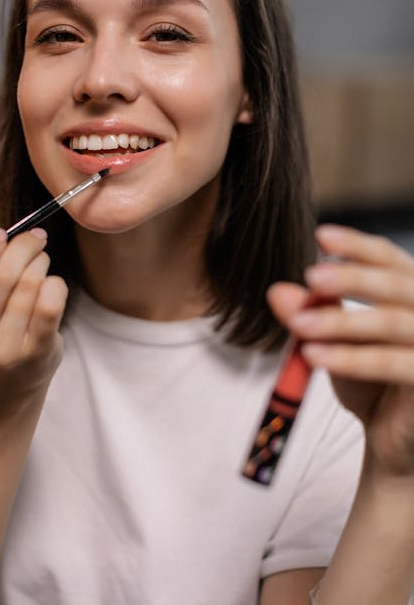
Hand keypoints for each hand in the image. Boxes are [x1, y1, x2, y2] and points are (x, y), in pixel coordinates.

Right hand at [0, 225, 67, 397]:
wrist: (14, 376)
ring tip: (41, 260)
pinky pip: (50, 307)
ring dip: (39, 263)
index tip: (0, 233)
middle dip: (21, 248)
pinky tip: (52, 282)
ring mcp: (2, 354)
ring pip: (28, 287)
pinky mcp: (35, 356)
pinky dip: (55, 285)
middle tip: (34, 238)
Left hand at [268, 224, 413, 477]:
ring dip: (342, 322)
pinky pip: (395, 364)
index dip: (358, 246)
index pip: (390, 258)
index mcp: (413, 292)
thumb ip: (311, 316)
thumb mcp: (334, 344)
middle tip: (310, 277)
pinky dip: (352, 358)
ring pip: (393, 322)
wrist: (396, 442)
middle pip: (397, 284)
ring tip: (299, 325)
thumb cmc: (371, 383)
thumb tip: (276, 291)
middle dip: (352, 278)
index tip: (320, 236)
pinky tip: (314, 355)